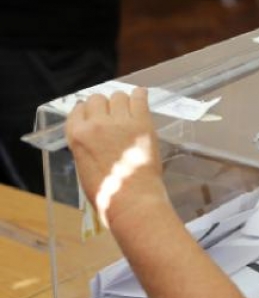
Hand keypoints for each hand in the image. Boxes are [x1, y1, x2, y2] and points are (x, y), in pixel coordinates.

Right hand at [66, 88, 166, 226]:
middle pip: (97, 99)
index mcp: (76, 136)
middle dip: (104, 106)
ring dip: (122, 102)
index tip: (95, 115)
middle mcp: (95, 124)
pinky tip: (141, 97)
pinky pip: (139, 97)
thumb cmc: (107, 193)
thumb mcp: (84, 167)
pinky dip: (140, 95)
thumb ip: (87, 146)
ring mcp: (120, 122)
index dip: (88, 112)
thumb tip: (96, 137)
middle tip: (113, 116)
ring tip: (128, 111)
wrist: (132, 201)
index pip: (78, 109)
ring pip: (118, 96)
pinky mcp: (142, 123)